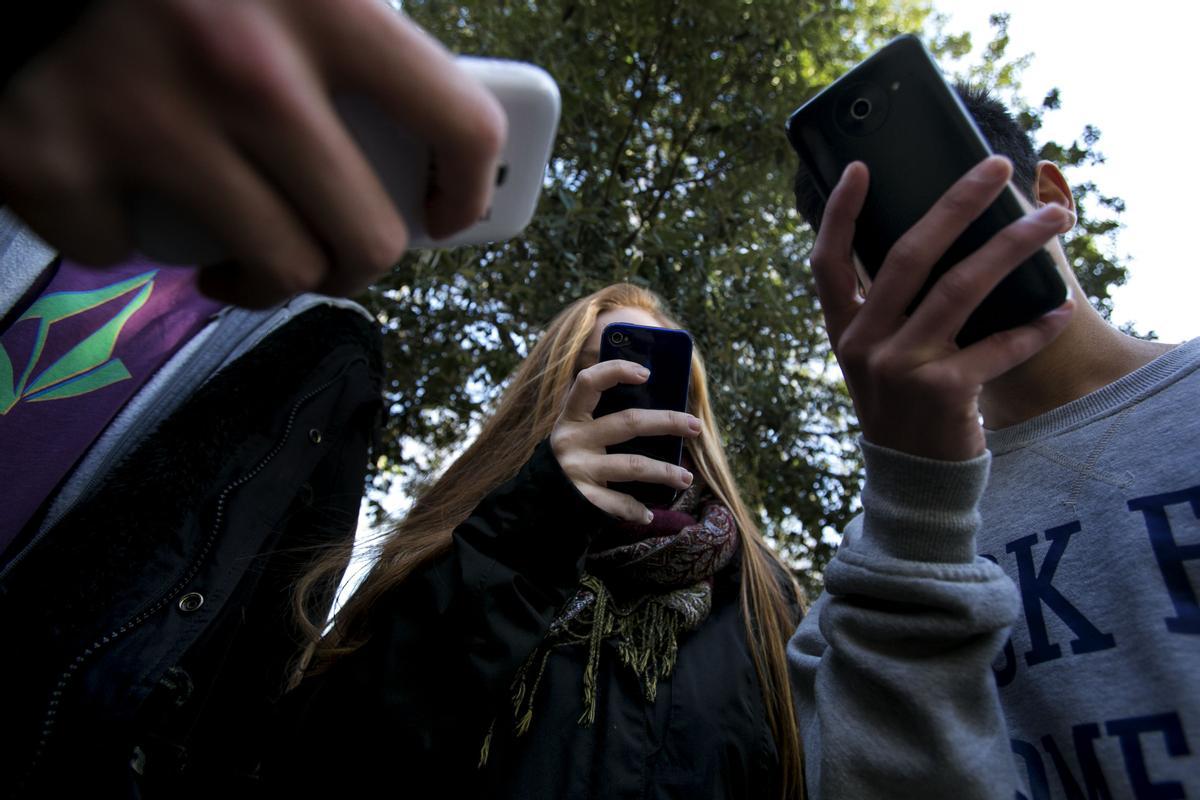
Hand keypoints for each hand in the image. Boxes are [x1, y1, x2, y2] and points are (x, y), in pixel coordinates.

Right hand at [0, 0, 504, 307]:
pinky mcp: (51, 159)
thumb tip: (426, 127)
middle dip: (353, 260)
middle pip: (367, 238)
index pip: (459, 121)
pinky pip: (124, 254)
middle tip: (329, 247)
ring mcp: (145, 115)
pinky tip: (120, 188)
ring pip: (273, 271)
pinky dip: (125, 233)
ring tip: (237, 243)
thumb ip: (348, 38)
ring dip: (261, 275)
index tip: (448, 214)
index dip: (469, 188)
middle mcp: (246, 63)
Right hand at [550, 359, 700, 522]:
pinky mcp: (581, 497)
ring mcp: (577, 469)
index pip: (588, 381)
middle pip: (627, 422)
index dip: (616, 371)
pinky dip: (636, 509)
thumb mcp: (578, 431)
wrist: (534, 500)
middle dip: (667, 422)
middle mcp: (572, 439)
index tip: (647, 373)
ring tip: (687, 478)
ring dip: (664, 471)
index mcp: (571, 416)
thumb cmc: (571, 457)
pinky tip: (649, 513)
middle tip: (695, 426)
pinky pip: (617, 503)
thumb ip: (603, 417)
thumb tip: (657, 402)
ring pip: (632, 465)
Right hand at [810, 156, 1073, 460]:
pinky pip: (998, 346)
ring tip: (1051, 219)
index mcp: (844, 330)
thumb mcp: (877, 357)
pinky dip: (1034, 327)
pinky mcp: (943, 392)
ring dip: (1011, 246)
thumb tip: (938, 239)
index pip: (828, 262)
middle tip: (993, 167)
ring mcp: (901, 368)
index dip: (840, 213)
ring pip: (960, 288)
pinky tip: (1057, 309)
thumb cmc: (903, 404)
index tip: (860, 166)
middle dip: (954, 204)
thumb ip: (887, 309)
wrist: (913, 479)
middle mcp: (864, 344)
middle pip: (907, 257)